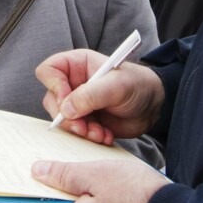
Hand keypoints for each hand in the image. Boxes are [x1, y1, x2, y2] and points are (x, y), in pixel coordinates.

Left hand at [31, 159, 171, 202]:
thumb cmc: (138, 197)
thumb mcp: (96, 175)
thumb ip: (64, 174)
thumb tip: (37, 172)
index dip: (37, 186)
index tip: (38, 168)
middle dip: (61, 188)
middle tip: (67, 163)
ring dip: (81, 195)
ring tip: (91, 173)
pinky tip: (107, 187)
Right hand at [37, 49, 164, 144]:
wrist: (154, 107)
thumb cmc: (138, 85)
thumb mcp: (117, 86)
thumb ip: (90, 95)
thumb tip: (65, 109)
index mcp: (77, 65)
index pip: (49, 71)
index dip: (54, 86)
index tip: (67, 102)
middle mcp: (73, 83)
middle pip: (52, 99)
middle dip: (66, 117)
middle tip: (83, 127)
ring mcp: (78, 103)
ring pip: (62, 119)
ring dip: (79, 130)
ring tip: (99, 133)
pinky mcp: (85, 120)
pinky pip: (75, 132)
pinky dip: (89, 137)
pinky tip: (105, 135)